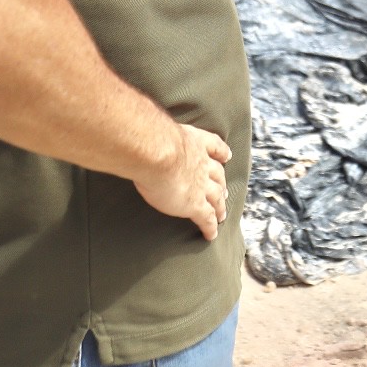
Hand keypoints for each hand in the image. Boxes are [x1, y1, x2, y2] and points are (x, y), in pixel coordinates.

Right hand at [133, 122, 231, 240]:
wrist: (157, 152)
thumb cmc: (150, 138)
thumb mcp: (157, 132)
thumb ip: (155, 135)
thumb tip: (139, 132)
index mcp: (194, 142)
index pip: (214, 146)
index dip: (221, 153)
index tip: (227, 156)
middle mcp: (202, 163)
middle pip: (217, 175)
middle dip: (221, 184)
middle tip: (224, 192)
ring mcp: (201, 184)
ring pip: (216, 198)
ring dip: (220, 207)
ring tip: (222, 215)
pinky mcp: (195, 204)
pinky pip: (206, 218)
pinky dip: (210, 227)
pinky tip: (211, 235)